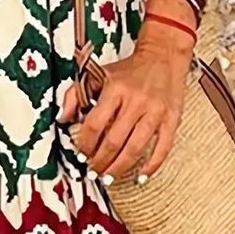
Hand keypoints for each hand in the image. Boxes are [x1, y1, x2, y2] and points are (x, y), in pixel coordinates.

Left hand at [61, 30, 192, 180]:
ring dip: (119, 167)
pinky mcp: (171, 119)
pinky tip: (140, 177)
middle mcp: (136, 101)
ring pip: (135, 148)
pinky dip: (151, 166)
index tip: (81, 154)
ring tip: (108, 177)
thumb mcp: (99, 75)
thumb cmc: (130, 70)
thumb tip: (63, 118)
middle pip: (114, 141)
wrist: (163, 56)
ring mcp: (156, 112)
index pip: (95, 124)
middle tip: (92, 172)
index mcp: (116, 89)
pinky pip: (162, 148)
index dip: (85, 144)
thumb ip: (76, 94)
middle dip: (100, 161)